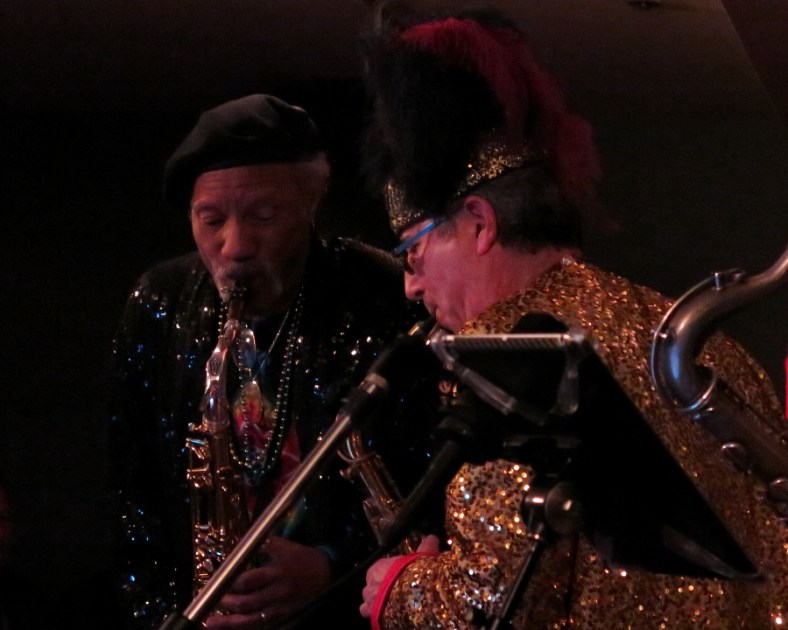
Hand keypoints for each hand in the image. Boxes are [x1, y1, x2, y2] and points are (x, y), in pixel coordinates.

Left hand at [204, 536, 331, 628]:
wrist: (324, 571)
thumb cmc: (300, 556)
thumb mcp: (282, 545)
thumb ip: (261, 546)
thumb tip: (238, 548)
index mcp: (276, 572)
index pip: (248, 580)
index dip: (230, 583)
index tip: (215, 582)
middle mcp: (276, 592)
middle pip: (247, 603)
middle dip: (226, 604)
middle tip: (210, 602)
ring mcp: (280, 606)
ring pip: (251, 619)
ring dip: (230, 622)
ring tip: (211, 623)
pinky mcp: (283, 615)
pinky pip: (261, 623)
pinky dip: (246, 626)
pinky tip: (233, 626)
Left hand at [359, 534, 439, 618]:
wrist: (414, 597)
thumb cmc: (415, 574)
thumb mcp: (422, 557)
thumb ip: (425, 547)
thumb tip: (431, 538)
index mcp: (378, 567)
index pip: (379, 567)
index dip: (390, 571)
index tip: (399, 574)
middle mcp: (370, 584)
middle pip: (373, 585)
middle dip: (382, 588)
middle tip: (397, 591)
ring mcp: (369, 601)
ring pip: (368, 601)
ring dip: (376, 603)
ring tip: (390, 605)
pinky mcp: (372, 616)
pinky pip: (370, 615)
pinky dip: (376, 615)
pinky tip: (386, 615)